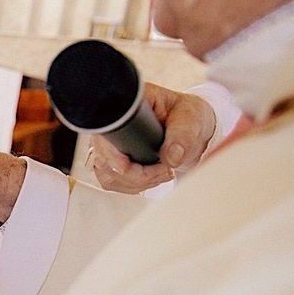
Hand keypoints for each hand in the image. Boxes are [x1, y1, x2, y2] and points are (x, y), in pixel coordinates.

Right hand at [90, 83, 217, 193]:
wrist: (189, 126)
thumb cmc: (187, 115)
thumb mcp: (190, 118)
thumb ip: (182, 135)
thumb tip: (171, 158)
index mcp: (126, 108)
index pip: (104, 134)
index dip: (110, 153)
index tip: (126, 167)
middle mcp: (112, 127)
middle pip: (103, 160)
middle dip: (134, 174)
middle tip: (164, 169)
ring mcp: (110, 146)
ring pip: (108, 176)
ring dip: (135, 182)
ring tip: (162, 172)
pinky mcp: (112, 162)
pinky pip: (112, 182)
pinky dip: (134, 186)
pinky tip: (151, 177)